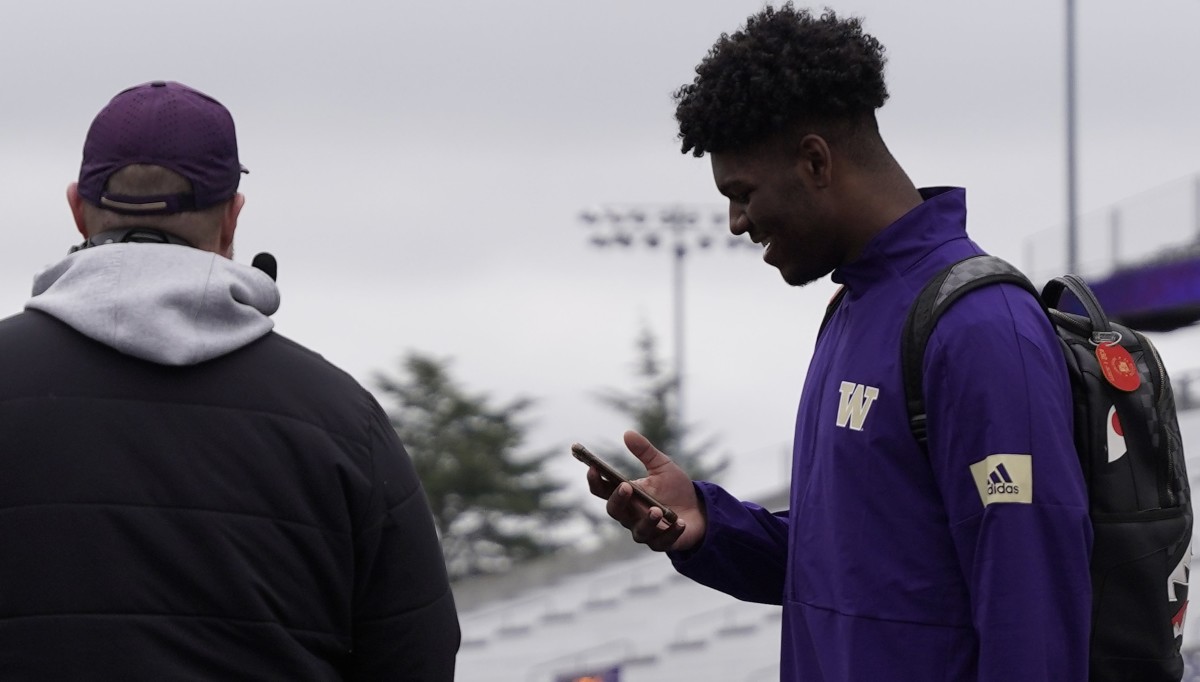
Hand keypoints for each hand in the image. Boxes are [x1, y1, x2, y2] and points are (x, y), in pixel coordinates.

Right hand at [586, 430, 705, 551]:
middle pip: (615, 510)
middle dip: (618, 499)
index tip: (593, 467)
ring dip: (646, 521)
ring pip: (638, 531)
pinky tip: (680, 523)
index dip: (595, 480)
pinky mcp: (663, 542)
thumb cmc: (675, 488)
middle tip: (626, 487)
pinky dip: (671, 532)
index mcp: (626, 495)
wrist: (699, 510)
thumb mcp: (662, 466)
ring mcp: (646, 531)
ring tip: (656, 510)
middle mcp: (630, 514)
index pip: (603, 489)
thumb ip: (646, 452)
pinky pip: (663, 541)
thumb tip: (628, 433)